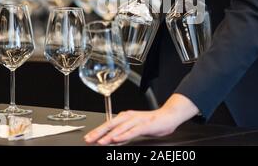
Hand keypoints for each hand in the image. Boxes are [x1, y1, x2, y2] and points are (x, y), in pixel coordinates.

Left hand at [84, 94, 198, 144]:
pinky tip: (116, 139)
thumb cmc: (153, 123)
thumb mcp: (135, 130)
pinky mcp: (145, 125)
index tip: (88, 137)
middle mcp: (129, 117)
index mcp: (125, 117)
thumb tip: (112, 141)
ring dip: (109, 135)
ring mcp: (137, 120)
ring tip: (100, 142)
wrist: (169, 116)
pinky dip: (124, 135)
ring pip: (120, 128)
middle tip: (89, 139)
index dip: (97, 131)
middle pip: (111, 124)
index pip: (108, 124)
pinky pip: (132, 131)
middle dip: (99, 132)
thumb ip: (123, 135)